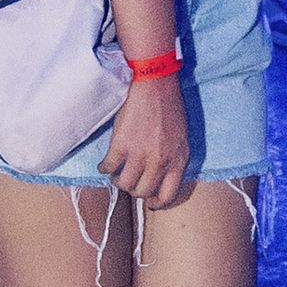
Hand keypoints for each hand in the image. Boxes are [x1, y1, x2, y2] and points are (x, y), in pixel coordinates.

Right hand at [101, 72, 189, 206]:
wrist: (154, 83)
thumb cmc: (169, 106)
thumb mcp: (182, 136)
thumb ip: (174, 157)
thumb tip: (163, 175)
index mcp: (178, 159)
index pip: (169, 194)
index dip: (157, 202)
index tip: (150, 203)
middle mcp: (160, 161)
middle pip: (144, 192)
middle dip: (136, 191)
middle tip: (130, 183)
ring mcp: (140, 154)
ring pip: (125, 184)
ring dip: (119, 181)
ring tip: (116, 174)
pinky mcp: (121, 145)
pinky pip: (109, 167)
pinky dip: (104, 168)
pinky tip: (105, 164)